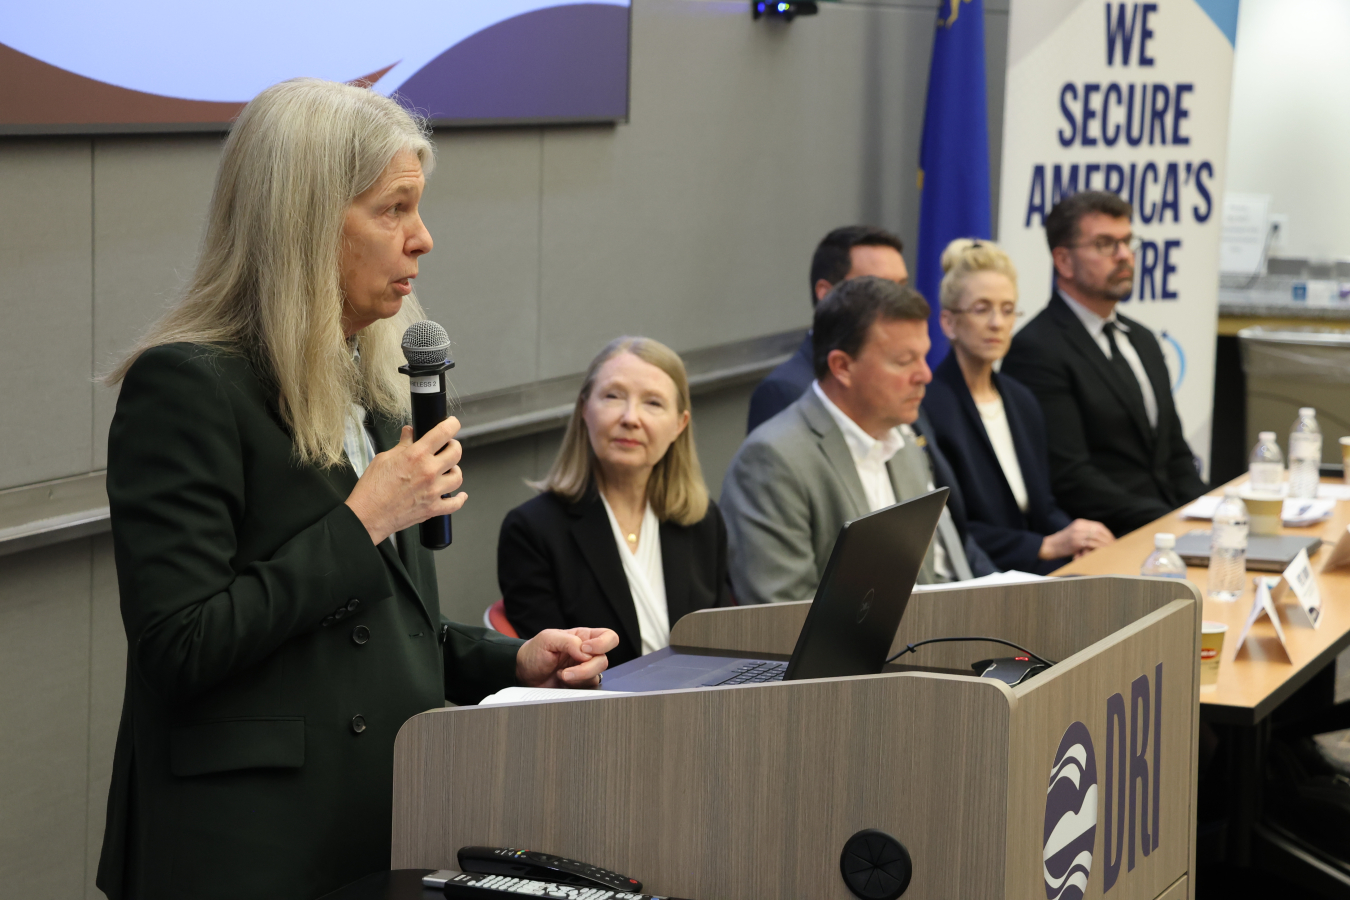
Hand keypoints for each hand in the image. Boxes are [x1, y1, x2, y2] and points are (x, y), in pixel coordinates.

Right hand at [344, 418, 467, 544]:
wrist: (367, 516)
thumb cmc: (371, 489)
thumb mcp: (384, 459)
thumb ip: (402, 445)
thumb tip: (409, 433)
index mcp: (416, 456)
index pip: (443, 433)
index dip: (452, 424)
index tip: (452, 424)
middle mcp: (428, 472)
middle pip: (456, 453)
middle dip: (453, 446)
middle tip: (447, 447)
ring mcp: (433, 491)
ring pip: (458, 477)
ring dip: (454, 471)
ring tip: (447, 470)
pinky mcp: (433, 508)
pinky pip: (455, 503)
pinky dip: (459, 499)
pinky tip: (458, 494)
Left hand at [515, 627, 619, 688]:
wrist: (523, 673)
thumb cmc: (534, 652)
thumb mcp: (548, 639)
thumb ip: (569, 641)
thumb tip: (586, 652)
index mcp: (583, 637)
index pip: (608, 637)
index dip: (603, 644)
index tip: (584, 649)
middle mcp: (587, 653)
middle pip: (603, 660)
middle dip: (585, 668)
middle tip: (566, 671)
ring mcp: (584, 670)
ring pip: (597, 675)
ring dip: (578, 678)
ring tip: (560, 675)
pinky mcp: (580, 685)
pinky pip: (589, 688)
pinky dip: (576, 686)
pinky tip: (562, 682)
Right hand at [1040, 518, 1113, 559]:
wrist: (1050, 546)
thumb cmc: (1063, 542)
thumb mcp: (1074, 533)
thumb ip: (1085, 533)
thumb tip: (1101, 539)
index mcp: (1079, 522)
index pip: (1098, 525)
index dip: (1107, 533)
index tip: (1112, 539)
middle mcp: (1079, 526)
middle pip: (1099, 530)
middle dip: (1108, 538)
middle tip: (1114, 545)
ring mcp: (1078, 534)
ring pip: (1097, 537)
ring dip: (1105, 543)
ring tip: (1110, 549)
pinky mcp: (1076, 542)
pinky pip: (1092, 544)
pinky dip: (1099, 547)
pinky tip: (1103, 551)